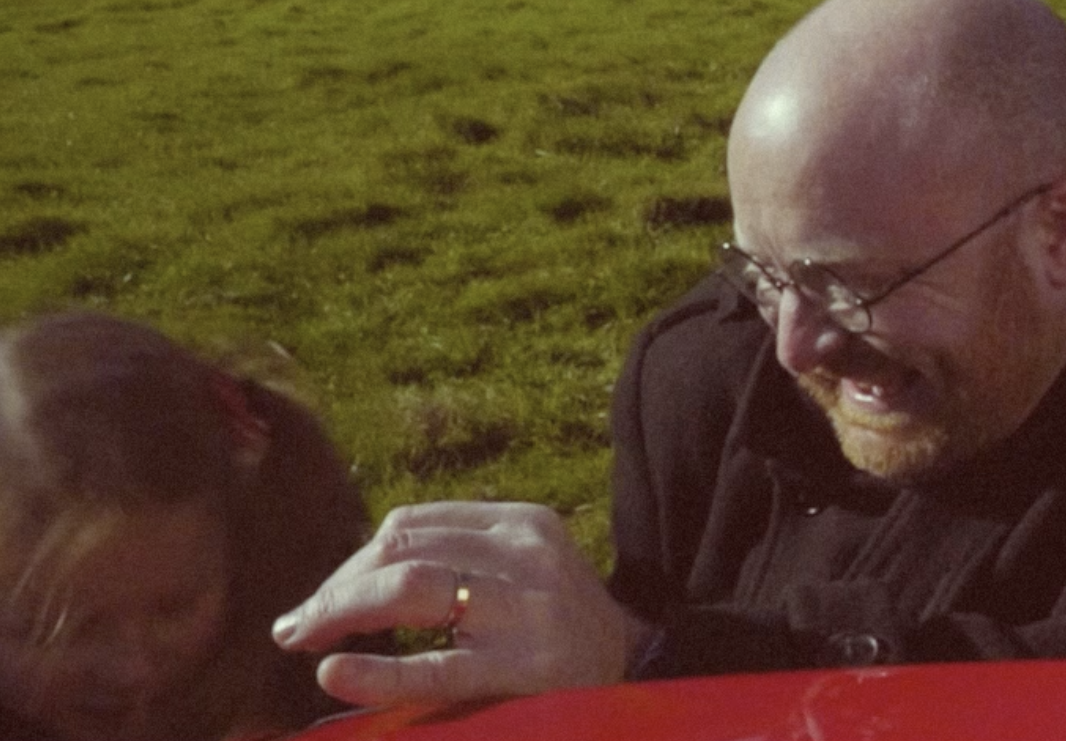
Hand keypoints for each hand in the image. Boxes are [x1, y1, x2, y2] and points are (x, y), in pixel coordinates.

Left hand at [271, 502, 643, 706]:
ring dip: (339, 611)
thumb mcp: (521, 575)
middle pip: (402, 547)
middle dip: (336, 587)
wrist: (636, 677)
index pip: (412, 523)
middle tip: (295, 627)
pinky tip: (335, 673)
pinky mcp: (525, 667)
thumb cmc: (556, 632)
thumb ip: (455, 562)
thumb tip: (341, 585)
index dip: (352, 561)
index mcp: (524, 523)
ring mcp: (530, 608)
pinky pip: (435, 665)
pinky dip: (377, 670)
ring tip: (302, 641)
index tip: (321, 601)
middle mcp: (529, 554)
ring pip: (410, 585)